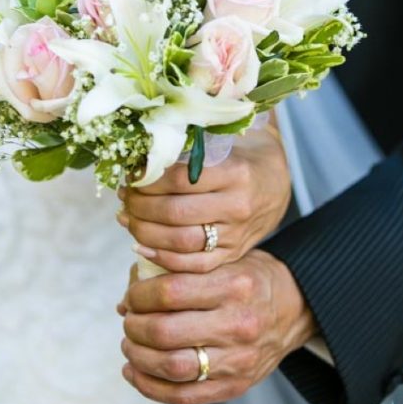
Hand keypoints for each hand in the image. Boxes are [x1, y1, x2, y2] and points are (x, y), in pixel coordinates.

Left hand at [116, 123, 290, 272]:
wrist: (278, 184)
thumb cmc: (243, 154)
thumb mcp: (225, 138)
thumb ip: (191, 138)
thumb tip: (144, 141)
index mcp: (236, 172)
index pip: (178, 179)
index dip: (147, 179)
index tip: (131, 175)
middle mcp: (237, 205)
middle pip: (174, 213)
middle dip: (139, 206)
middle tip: (125, 197)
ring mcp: (236, 234)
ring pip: (180, 242)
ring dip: (143, 232)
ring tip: (127, 218)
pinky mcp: (232, 254)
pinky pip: (192, 265)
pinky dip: (161, 258)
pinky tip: (141, 246)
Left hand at [118, 249, 316, 403]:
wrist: (297, 308)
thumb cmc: (251, 279)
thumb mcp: (224, 260)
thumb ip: (180, 272)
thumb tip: (127, 296)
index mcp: (235, 285)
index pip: (170, 292)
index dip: (139, 295)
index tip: (132, 295)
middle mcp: (239, 324)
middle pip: (165, 333)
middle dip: (134, 327)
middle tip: (129, 319)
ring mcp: (238, 360)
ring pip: (171, 368)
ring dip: (138, 357)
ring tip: (130, 344)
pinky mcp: (235, 386)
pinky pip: (183, 396)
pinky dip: (150, 387)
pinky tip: (135, 371)